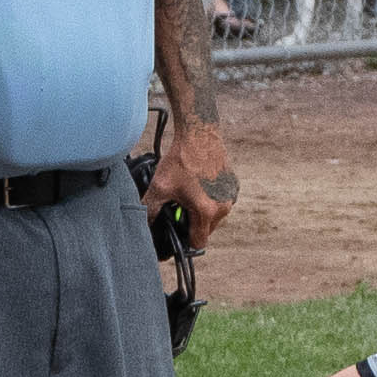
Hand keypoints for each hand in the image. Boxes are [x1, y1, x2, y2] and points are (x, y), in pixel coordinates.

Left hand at [146, 113, 239, 254]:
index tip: (176, 232)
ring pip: (213, 216)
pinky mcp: (233, 185)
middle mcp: (223, 207)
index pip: (198, 243)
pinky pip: (219, 202)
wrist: (199, 133)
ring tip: (187, 194)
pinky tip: (196, 185)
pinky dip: (209, 199)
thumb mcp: (160, 187)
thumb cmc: (180, 159)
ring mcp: (230, 196)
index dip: (185, 241)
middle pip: (206, 230)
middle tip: (178, 207)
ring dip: (200, 211)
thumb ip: (150, 210)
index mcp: (206, 211)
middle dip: (191, 224)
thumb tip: (144, 225)